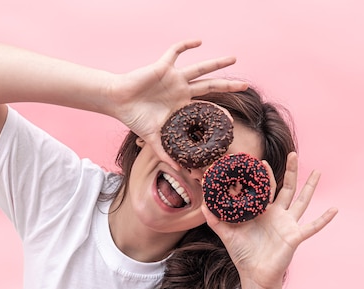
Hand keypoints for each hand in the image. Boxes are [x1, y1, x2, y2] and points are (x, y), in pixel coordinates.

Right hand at [107, 40, 247, 166]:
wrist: (118, 101)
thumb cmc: (134, 118)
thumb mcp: (152, 138)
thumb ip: (165, 153)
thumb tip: (178, 170)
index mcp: (181, 107)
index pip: (206, 109)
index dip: (219, 115)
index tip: (232, 121)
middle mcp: (181, 91)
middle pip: (211, 87)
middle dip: (228, 87)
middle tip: (246, 86)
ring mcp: (174, 78)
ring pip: (200, 68)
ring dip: (217, 64)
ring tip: (234, 59)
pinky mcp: (163, 67)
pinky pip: (176, 52)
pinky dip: (186, 45)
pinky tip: (199, 42)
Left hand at [202, 152, 337, 288]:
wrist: (254, 275)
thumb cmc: (243, 255)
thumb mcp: (227, 234)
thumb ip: (215, 219)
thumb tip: (202, 204)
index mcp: (263, 212)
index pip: (266, 188)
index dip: (265, 175)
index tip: (260, 161)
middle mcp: (278, 215)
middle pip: (287, 187)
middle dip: (291, 171)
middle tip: (294, 152)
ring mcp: (288, 224)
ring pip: (302, 201)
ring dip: (310, 187)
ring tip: (318, 172)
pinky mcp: (295, 236)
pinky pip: (312, 226)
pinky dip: (324, 219)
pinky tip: (335, 209)